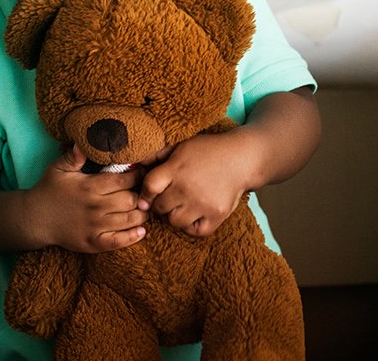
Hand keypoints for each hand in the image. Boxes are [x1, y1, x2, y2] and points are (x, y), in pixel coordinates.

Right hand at [24, 146, 150, 252]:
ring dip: (142, 214)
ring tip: (146, 208)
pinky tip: (141, 230)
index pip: (123, 180)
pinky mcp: (93, 243)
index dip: (137, 175)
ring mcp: (95, 227)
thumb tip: (84, 142)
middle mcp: (95, 207)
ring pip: (129, 220)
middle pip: (130, 200)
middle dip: (142, 194)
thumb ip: (73, 156)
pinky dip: (133, 237)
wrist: (35, 219)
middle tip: (147, 191)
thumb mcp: (58, 168)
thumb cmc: (49, 190)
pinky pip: (119, 242)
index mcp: (89, 186)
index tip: (142, 172)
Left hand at [141, 130, 263, 236]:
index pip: (149, 187)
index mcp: (176, 168)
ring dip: (175, 215)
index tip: (148, 196)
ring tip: (183, 205)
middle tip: (170, 198)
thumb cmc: (208, 151)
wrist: (242, 158)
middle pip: (160, 207)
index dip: (145, 194)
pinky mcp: (217, 215)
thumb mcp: (181, 146)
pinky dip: (192, 226)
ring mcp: (202, 203)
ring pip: (174, 221)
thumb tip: (135, 166)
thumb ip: (158, 156)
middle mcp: (187, 187)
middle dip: (161, 203)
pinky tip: (194, 214)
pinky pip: (195, 231)